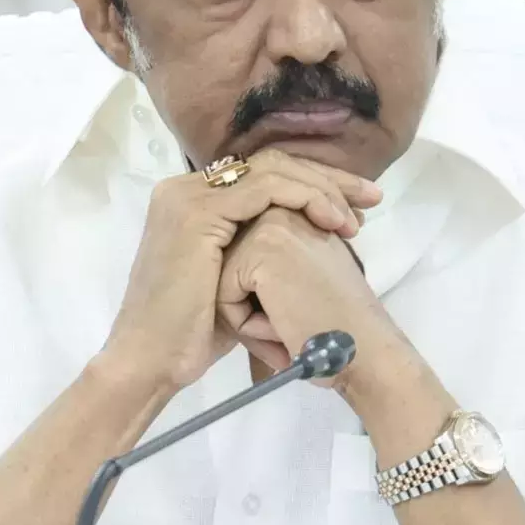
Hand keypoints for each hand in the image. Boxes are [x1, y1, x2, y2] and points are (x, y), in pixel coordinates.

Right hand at [103, 150, 381, 390]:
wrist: (151, 361)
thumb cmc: (192, 334)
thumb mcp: (235, 279)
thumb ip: (259, 250)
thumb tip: (310, 238)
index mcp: (193, 198)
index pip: (264, 174)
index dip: (314, 184)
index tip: (355, 207)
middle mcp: (187, 188)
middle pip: (272, 163)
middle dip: (328, 178)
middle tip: (372, 198)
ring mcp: (189, 196)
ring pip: (274, 170)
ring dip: (323, 189)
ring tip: (356, 219)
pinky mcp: (197, 212)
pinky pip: (266, 189)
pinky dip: (306, 198)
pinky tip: (333, 220)